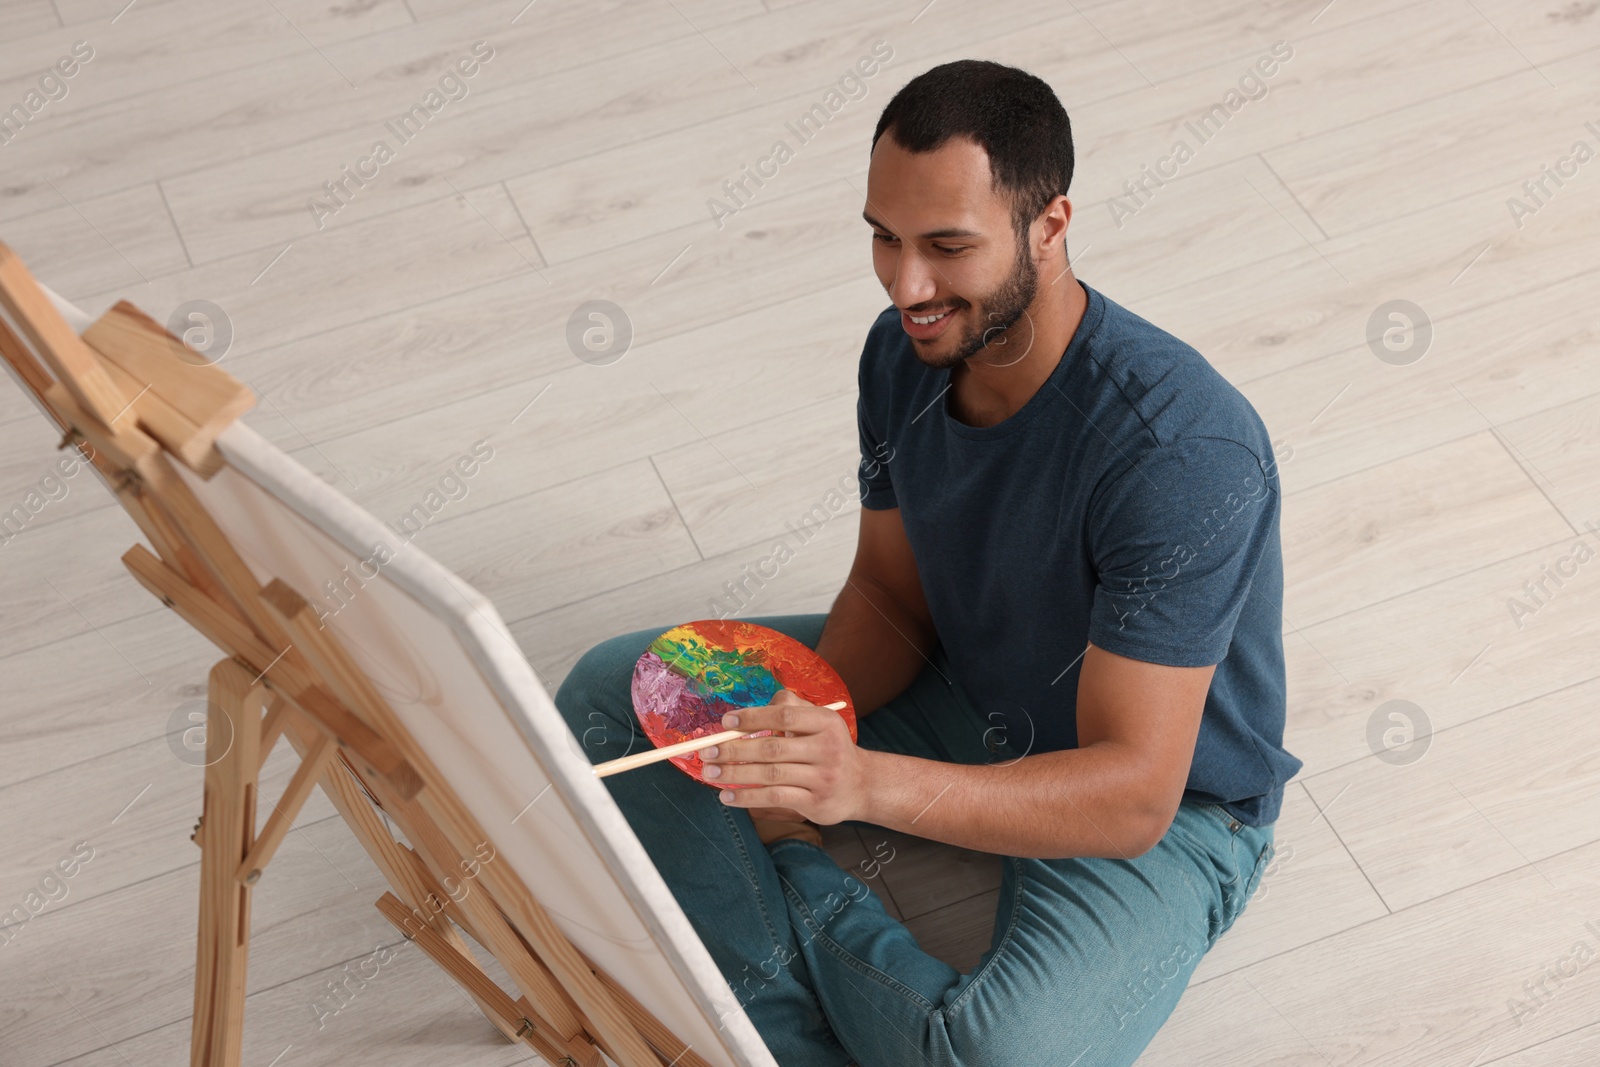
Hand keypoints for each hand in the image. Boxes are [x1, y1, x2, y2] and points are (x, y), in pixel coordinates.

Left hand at [698, 690, 868, 825]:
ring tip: (711, 773)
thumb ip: (788, 708)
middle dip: (734, 749)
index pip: (784, 716)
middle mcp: (827, 748)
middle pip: (773, 748)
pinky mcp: (816, 802)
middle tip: (706, 752)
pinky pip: (775, 798)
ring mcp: (822, 778)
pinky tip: (727, 797)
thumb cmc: (829, 747)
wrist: (862, 785)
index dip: (753, 718)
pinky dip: (748, 797)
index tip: (725, 722)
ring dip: (736, 774)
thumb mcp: (819, 722)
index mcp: (825, 722)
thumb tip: (746, 713)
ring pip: (770, 775)